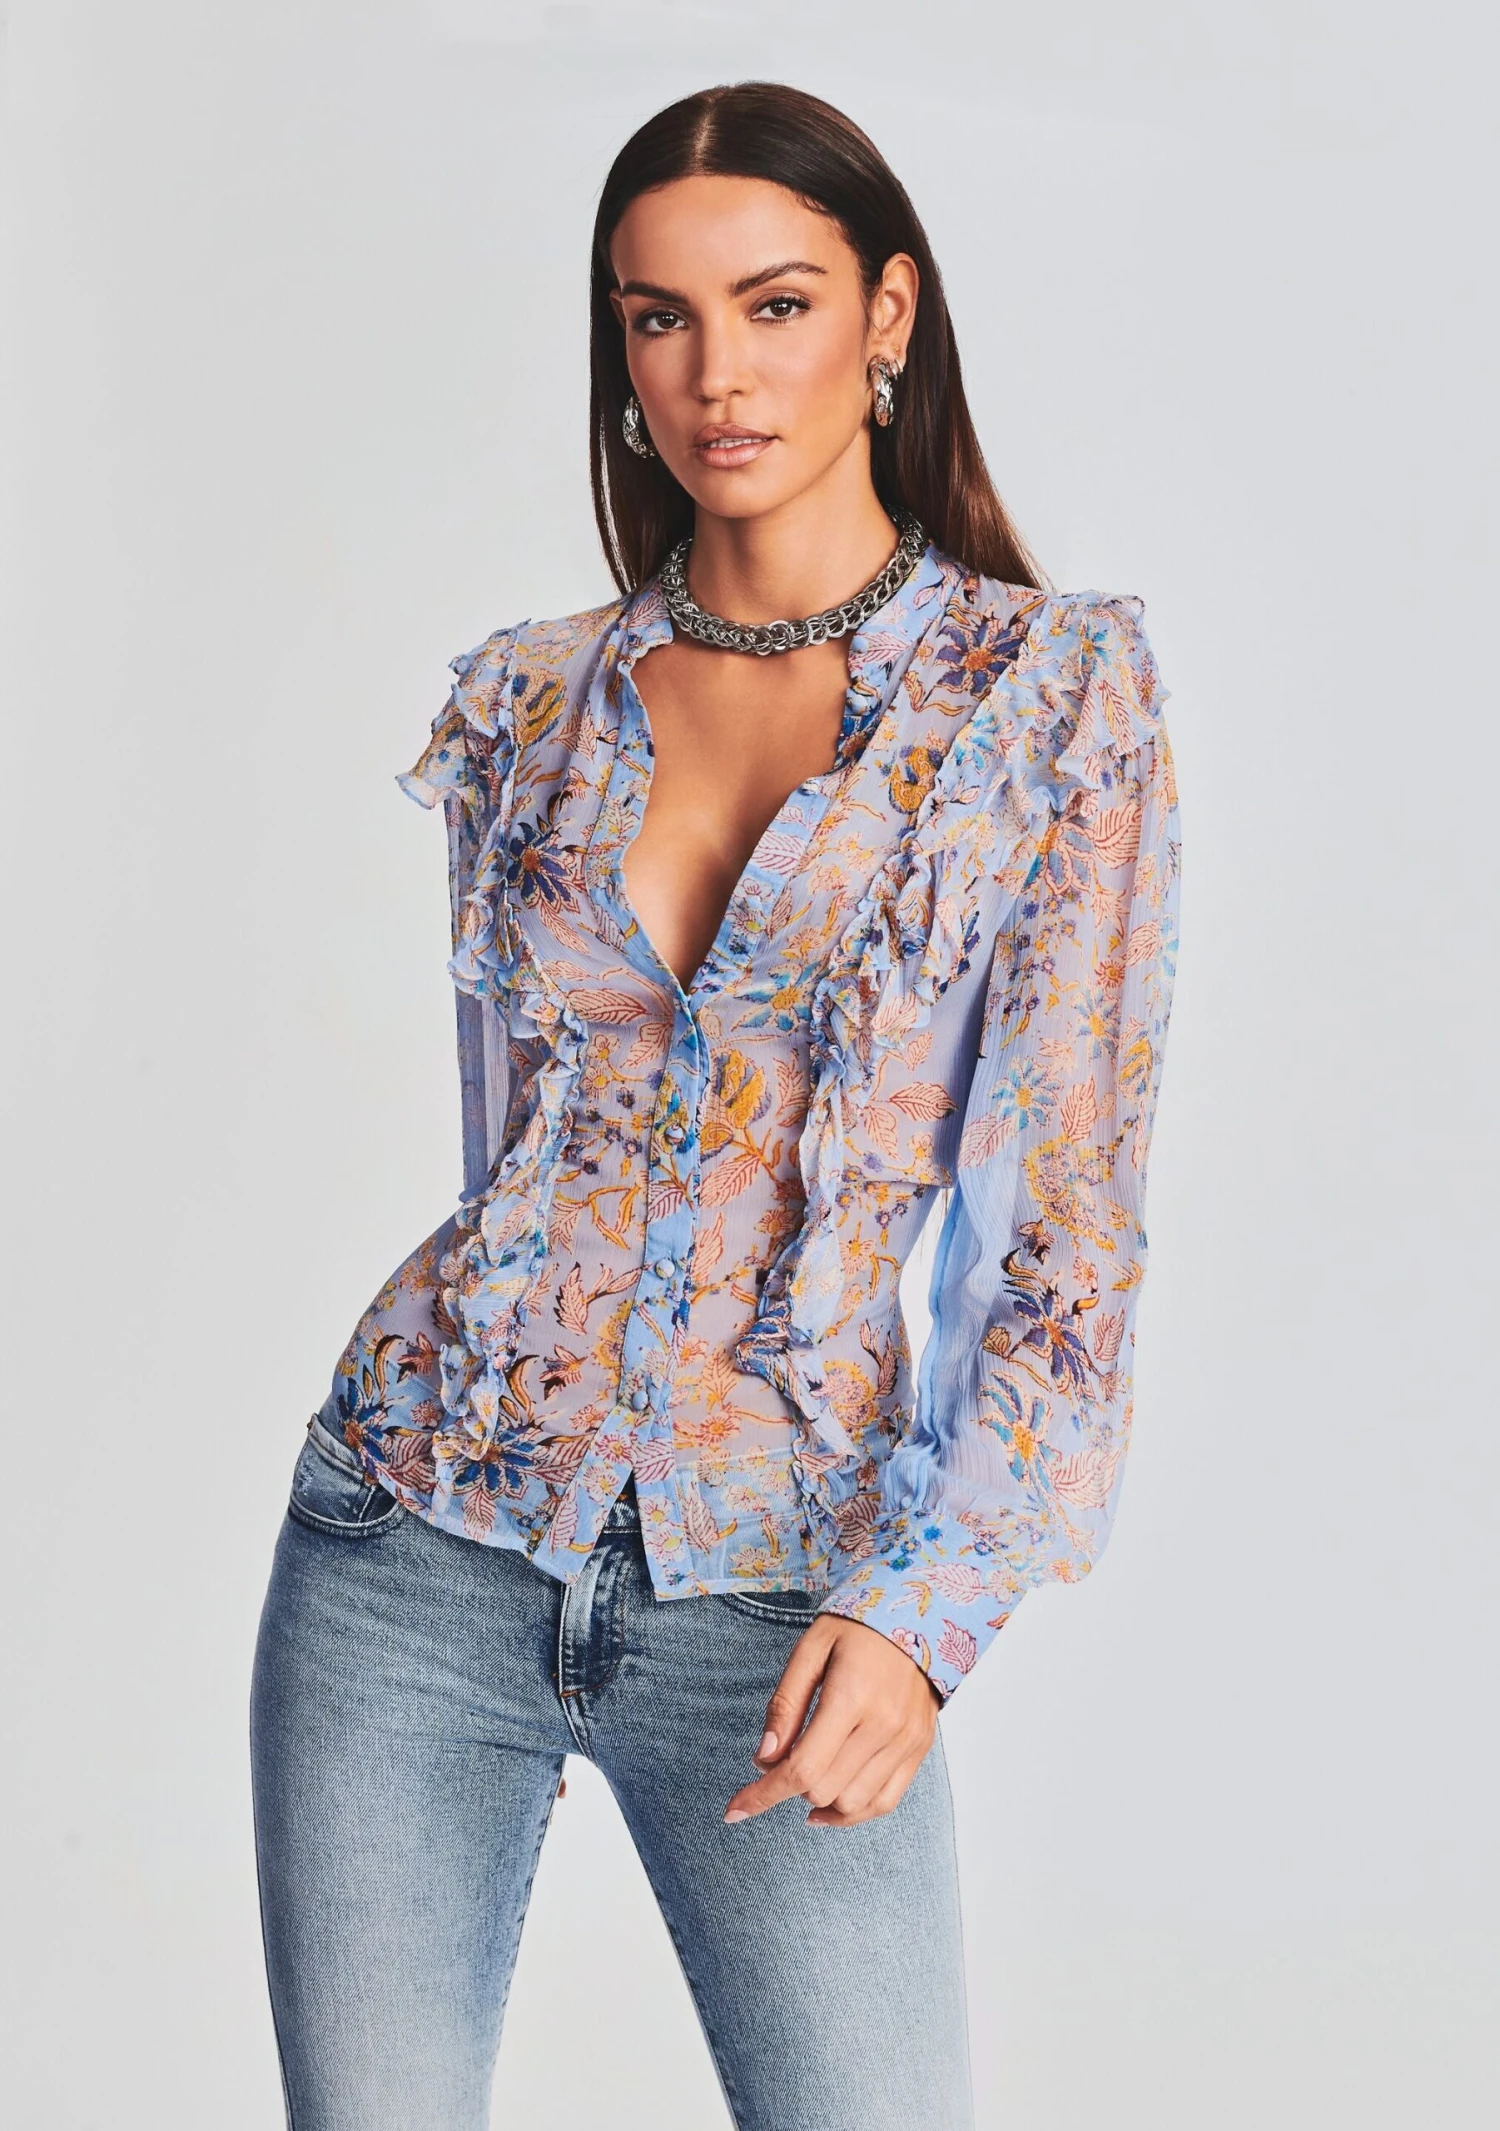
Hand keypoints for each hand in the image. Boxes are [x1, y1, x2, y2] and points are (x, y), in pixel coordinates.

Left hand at [723, 1614, 941, 1829]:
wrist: (918, 1614)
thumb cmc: (857, 1628)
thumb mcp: (809, 1651)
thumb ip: (785, 1705)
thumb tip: (763, 1758)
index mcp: (851, 1697)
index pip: (802, 1767)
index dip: (763, 1794)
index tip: (734, 1810)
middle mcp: (884, 1726)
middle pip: (823, 1789)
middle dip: (788, 1785)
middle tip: (778, 1760)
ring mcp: (906, 1741)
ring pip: (852, 1804)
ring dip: (819, 1801)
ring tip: (806, 1776)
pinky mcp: (918, 1749)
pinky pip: (884, 1802)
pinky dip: (853, 1813)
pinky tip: (830, 1805)